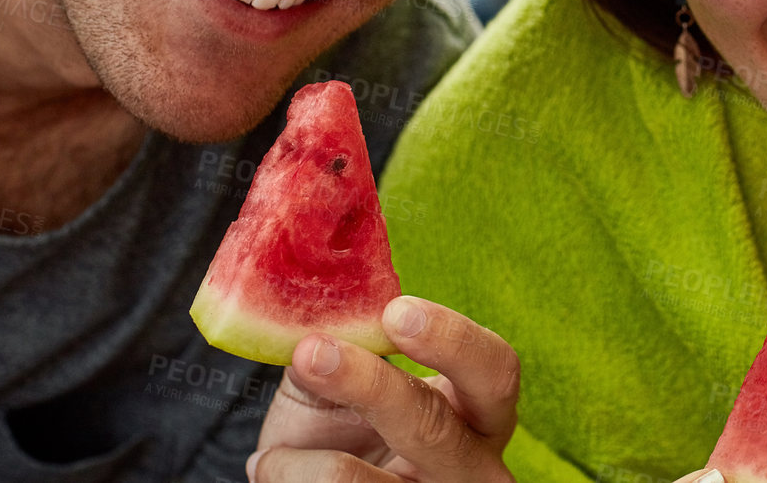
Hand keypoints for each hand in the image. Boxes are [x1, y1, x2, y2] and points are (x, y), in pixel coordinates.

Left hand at [248, 296, 519, 482]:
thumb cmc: (342, 429)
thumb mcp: (347, 379)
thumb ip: (344, 341)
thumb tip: (321, 302)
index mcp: (478, 409)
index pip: (495, 369)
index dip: (453, 341)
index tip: (395, 310)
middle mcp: (471, 463)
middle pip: (436, 427)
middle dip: (375, 388)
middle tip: (317, 350)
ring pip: (364, 482)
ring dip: (306, 454)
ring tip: (271, 450)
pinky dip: (289, 475)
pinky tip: (275, 468)